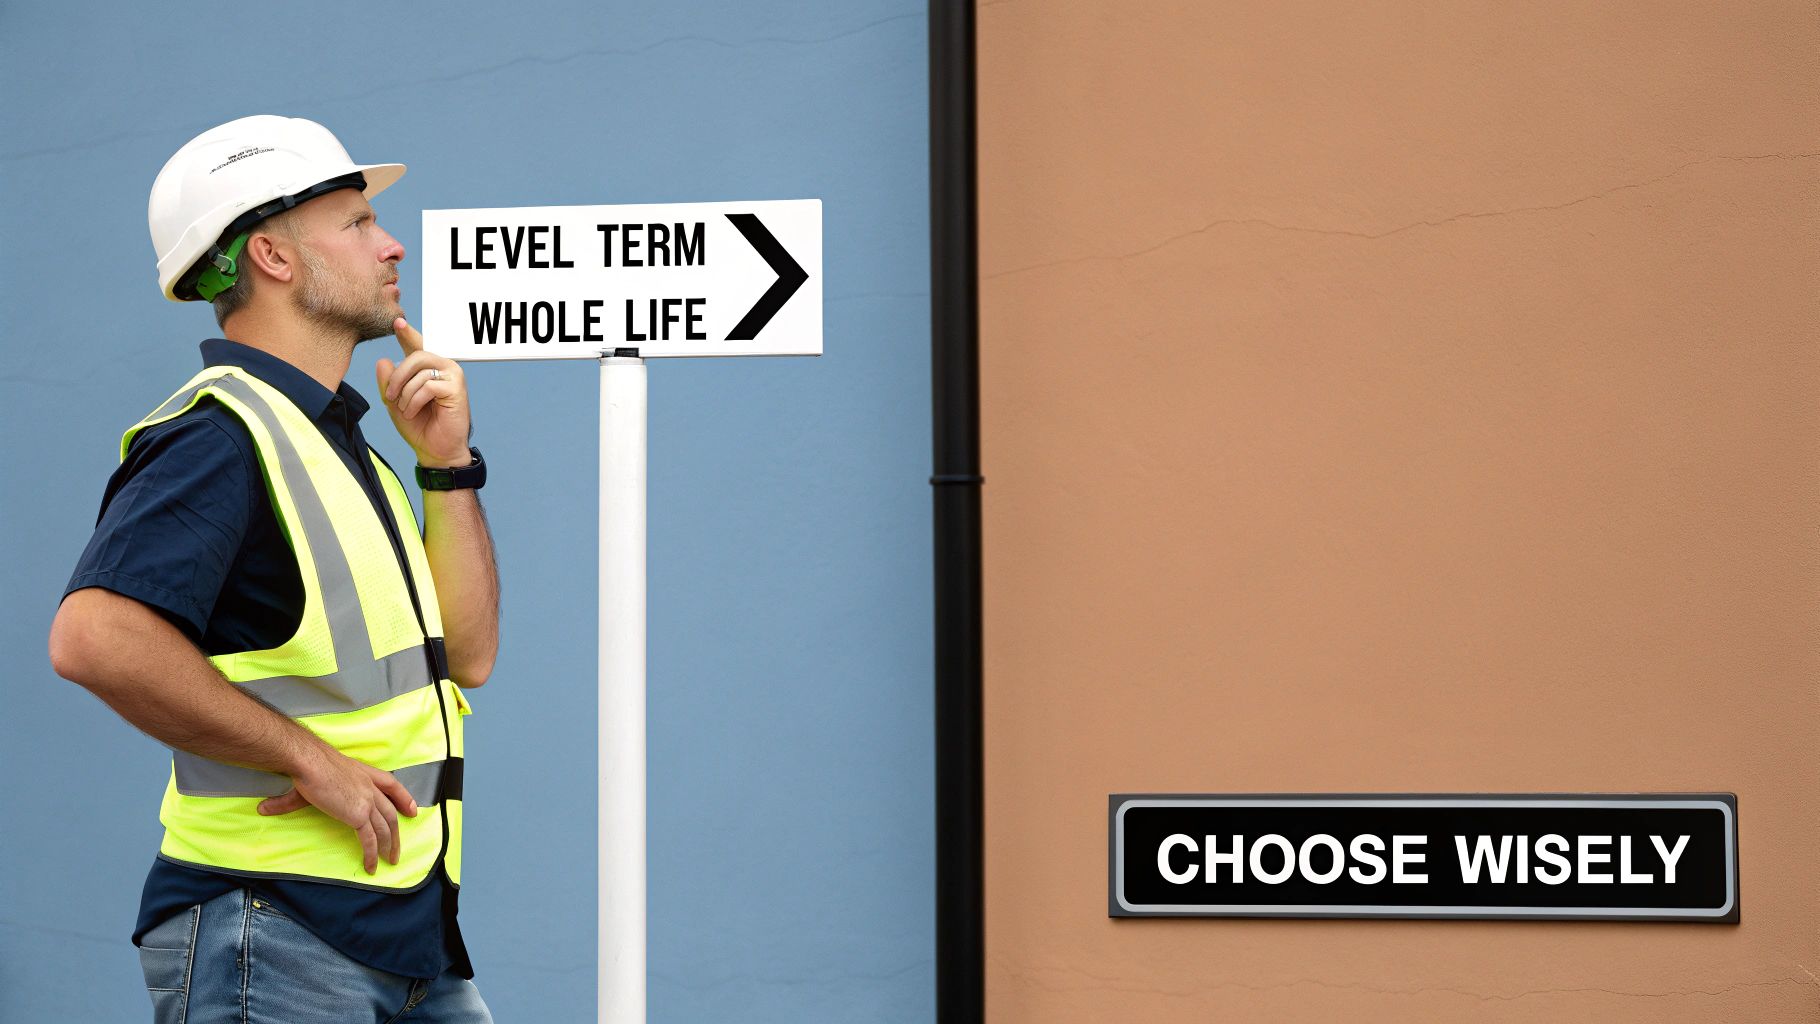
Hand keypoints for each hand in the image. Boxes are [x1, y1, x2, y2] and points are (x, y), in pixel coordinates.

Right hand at [257, 748, 419, 874]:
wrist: (309, 763)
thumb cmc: (307, 766)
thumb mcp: (306, 783)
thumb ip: (289, 800)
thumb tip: (263, 809)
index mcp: (365, 774)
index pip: (392, 785)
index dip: (404, 799)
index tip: (413, 811)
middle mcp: (370, 787)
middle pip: (390, 813)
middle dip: (397, 833)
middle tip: (398, 849)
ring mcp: (367, 801)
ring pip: (384, 828)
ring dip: (389, 847)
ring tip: (389, 862)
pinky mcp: (359, 815)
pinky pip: (370, 839)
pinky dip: (372, 854)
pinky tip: (371, 866)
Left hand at [375, 317, 470, 466]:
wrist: (435, 450)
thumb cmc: (418, 426)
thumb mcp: (394, 402)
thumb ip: (387, 382)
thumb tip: (383, 360)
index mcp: (428, 369)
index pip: (416, 345)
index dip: (407, 333)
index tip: (397, 321)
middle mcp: (443, 367)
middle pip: (416, 356)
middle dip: (397, 377)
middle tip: (389, 396)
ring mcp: (452, 376)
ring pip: (419, 372)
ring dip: (404, 393)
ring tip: (404, 409)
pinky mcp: (456, 388)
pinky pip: (427, 386)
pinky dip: (414, 401)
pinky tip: (413, 412)